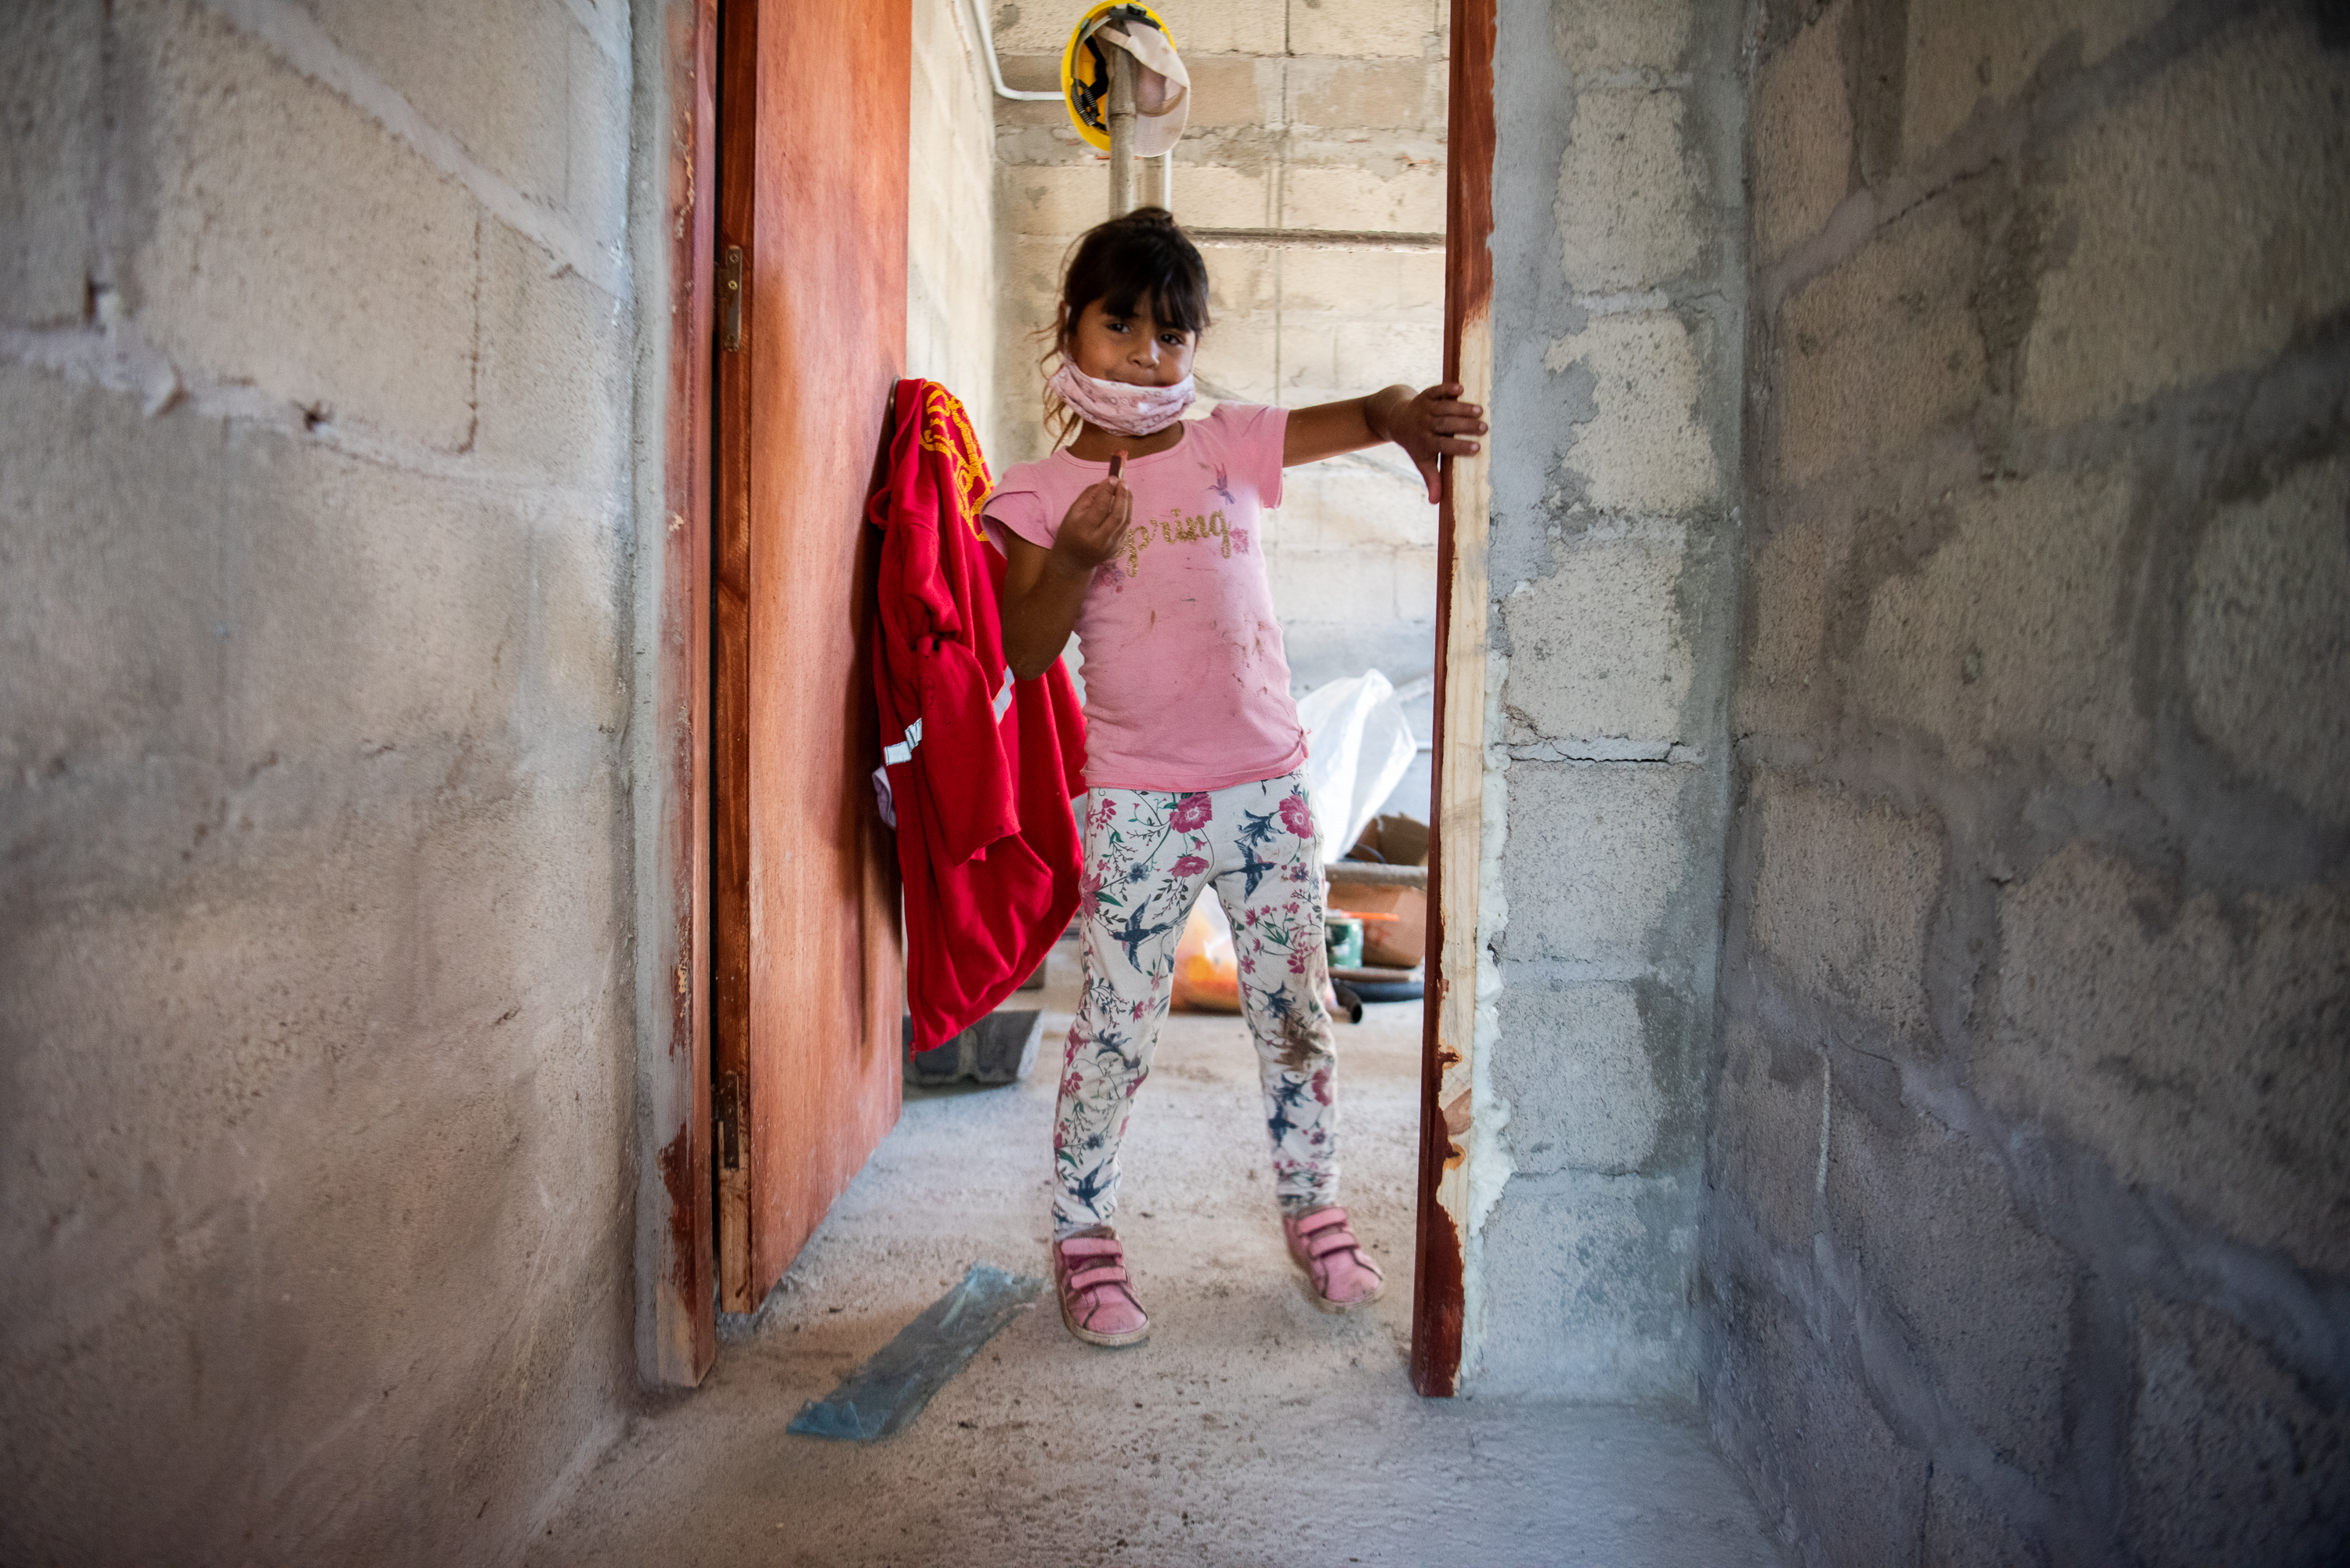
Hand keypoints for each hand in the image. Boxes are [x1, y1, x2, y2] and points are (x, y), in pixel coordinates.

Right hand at [1049, 474, 1131, 576]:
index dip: (1108, 491)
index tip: (1112, 478)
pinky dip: (1128, 513)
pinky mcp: (1118, 548)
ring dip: (1128, 503)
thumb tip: (1106, 483)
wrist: (1073, 561)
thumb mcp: (1073, 513)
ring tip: (1126, 489)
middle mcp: (1099, 539)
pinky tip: (1125, 503)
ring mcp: (1111, 546)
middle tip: (1122, 482)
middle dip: (1122, 496)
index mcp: (1084, 529)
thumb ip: (1089, 496)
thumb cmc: (1070, 533)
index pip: (1101, 507)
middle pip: (1117, 515)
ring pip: (1126, 521)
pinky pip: (1126, 527)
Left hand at [1371, 384, 1486, 503]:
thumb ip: (1431, 479)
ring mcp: (1424, 408)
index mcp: (1425, 442)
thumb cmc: (1416, 444)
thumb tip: (1436, 502)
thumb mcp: (1422, 461)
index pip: (1443, 446)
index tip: (1477, 449)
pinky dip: (1447, 389)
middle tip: (1484, 428)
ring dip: (1462, 408)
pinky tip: (1461, 389)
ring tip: (1480, 411)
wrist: (1397, 420)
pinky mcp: (1426, 395)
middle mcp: (1423, 424)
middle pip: (1445, 425)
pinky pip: (1436, 390)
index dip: (1459, 447)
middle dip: (1465, 426)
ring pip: (1444, 407)